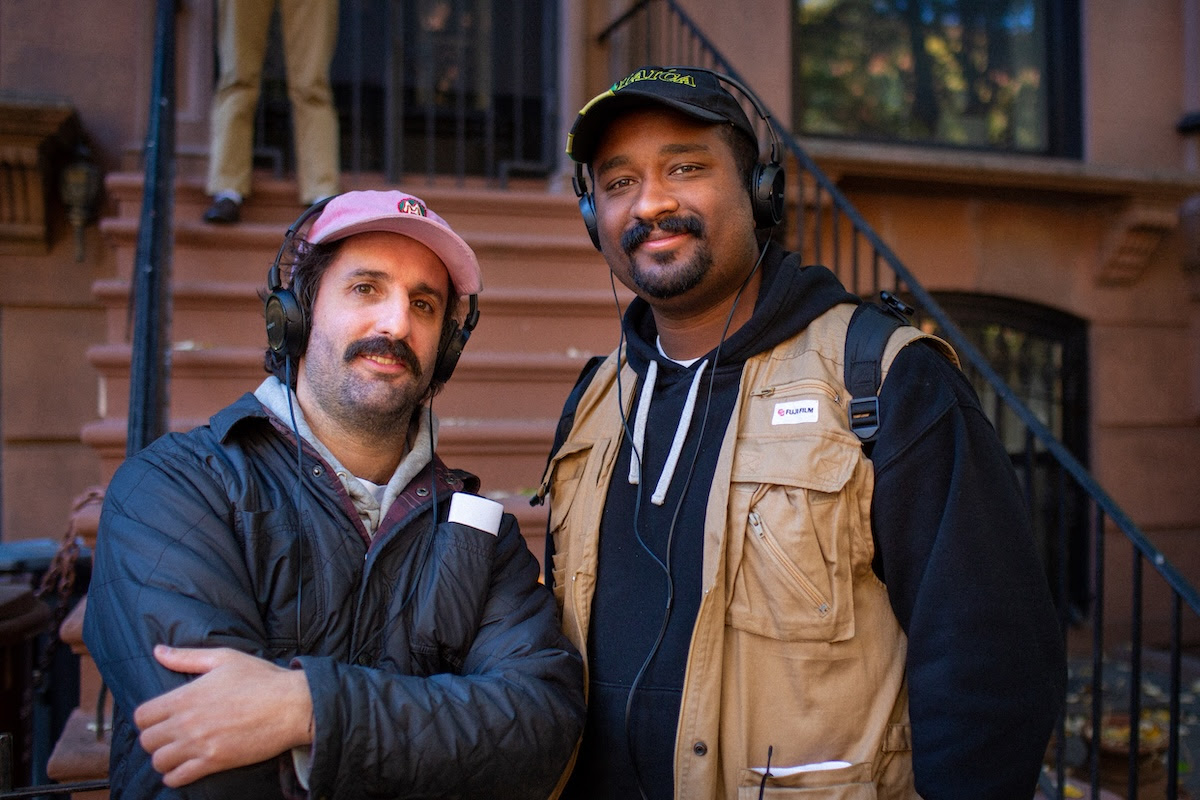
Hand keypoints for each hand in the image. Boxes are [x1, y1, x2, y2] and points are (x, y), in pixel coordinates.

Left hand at [134, 645, 313, 787]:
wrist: (292, 705)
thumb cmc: (262, 679)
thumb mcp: (224, 658)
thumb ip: (186, 657)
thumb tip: (158, 651)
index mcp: (186, 696)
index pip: (142, 716)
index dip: (148, 718)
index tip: (160, 718)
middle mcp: (187, 722)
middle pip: (147, 741)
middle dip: (155, 739)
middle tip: (170, 736)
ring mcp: (199, 744)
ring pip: (159, 762)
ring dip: (164, 759)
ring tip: (177, 753)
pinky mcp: (214, 762)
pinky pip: (178, 778)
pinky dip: (175, 776)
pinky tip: (185, 768)